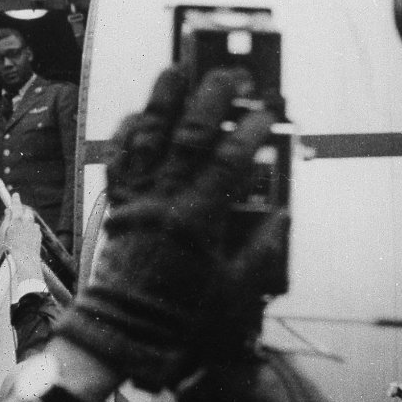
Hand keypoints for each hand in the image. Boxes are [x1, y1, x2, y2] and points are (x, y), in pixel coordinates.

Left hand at [60, 66, 285, 390]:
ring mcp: (137, 198)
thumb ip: (261, 248)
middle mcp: (165, 200)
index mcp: (198, 220)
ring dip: (163, 98)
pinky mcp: (117, 204)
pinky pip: (119, 158)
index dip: (251, 131)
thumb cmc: (182, 315)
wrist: (126, 333)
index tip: (268, 113)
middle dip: (212, 97)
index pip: (229, 160)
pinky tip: (141, 114)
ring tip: (178, 68)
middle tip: (232, 75)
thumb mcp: (235, 288)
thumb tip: (283, 216)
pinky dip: (128, 132)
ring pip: (147, 135)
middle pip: (188, 133)